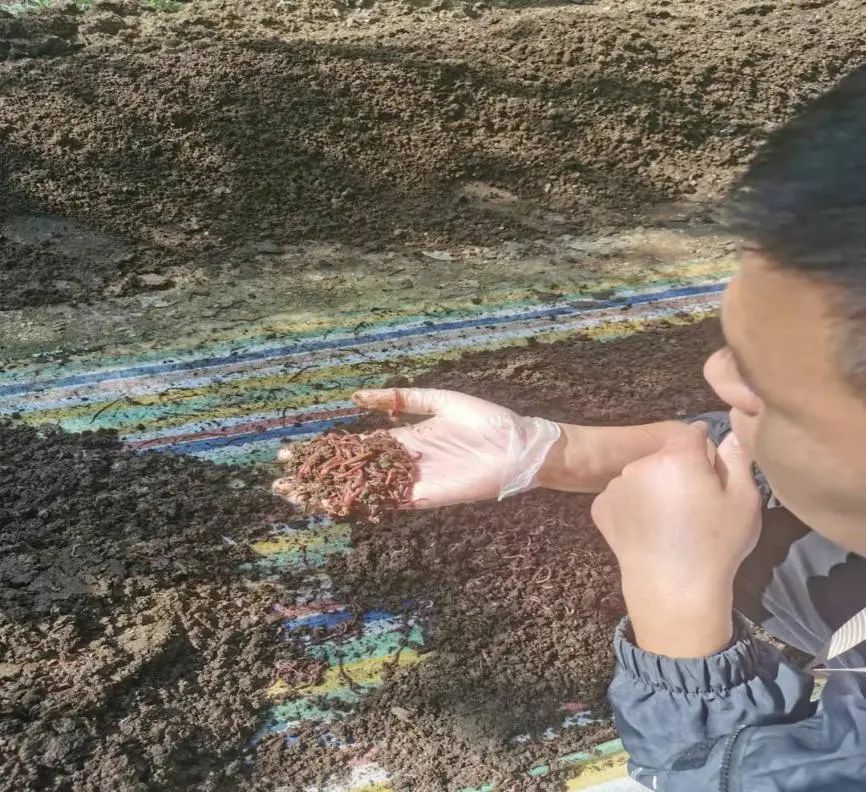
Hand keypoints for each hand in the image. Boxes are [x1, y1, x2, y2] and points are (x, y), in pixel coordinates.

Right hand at [284, 388, 559, 508]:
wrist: (518, 446)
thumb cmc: (485, 420)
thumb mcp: (437, 400)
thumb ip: (400, 398)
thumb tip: (359, 396)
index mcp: (404, 438)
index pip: (355, 446)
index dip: (325, 449)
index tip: (294, 450)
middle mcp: (402, 463)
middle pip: (351, 471)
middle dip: (316, 474)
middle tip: (281, 477)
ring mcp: (410, 481)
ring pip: (361, 489)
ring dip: (328, 492)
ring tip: (295, 493)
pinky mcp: (424, 497)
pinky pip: (386, 501)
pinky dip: (359, 502)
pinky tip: (334, 502)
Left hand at [590, 423, 761, 656]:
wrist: (672, 590)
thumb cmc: (715, 546)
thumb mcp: (744, 501)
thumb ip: (737, 459)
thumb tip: (730, 434)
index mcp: (677, 456)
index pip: (692, 434)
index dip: (705, 449)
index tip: (711, 471)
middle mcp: (640, 464)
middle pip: (665, 456)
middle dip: (679, 470)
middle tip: (694, 503)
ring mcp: (616, 485)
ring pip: (642, 475)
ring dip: (654, 486)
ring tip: (670, 520)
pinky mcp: (600, 507)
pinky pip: (623, 496)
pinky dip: (634, 506)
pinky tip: (649, 530)